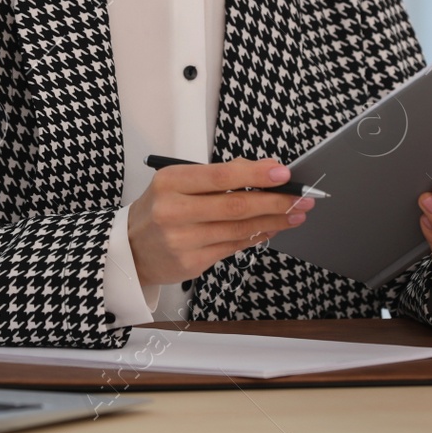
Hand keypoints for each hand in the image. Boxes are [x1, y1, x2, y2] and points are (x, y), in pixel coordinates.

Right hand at [126, 157, 314, 286]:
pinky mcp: (193, 263)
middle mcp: (174, 211)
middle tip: (302, 197)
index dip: (256, 174)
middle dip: (275, 201)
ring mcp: (183, 241)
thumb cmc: (160, 208)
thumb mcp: (178, 182)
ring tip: (296, 213)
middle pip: (235, 205)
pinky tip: (273, 228)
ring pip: (239, 229)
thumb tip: (264, 169)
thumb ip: (219, 175)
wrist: (130, 249)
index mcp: (170, 182)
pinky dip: (257, 236)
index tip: (283, 173)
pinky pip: (234, 247)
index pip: (221, 176)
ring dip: (273, 221)